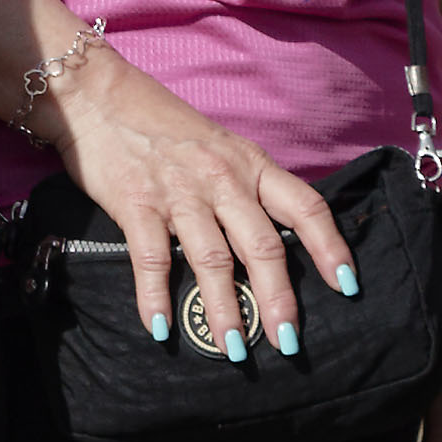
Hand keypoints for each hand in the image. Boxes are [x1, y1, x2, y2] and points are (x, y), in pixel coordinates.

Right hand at [42, 52, 354, 363]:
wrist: (95, 93)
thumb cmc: (158, 122)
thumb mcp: (217, 145)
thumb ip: (243, 186)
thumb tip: (268, 242)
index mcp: (248, 163)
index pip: (304, 206)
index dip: (330, 247)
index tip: (346, 285)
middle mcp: (220, 178)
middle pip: (262, 246)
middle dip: (278, 298)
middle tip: (286, 341)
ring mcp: (178, 190)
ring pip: (213, 259)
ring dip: (224, 309)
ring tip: (232, 348)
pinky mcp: (136, 201)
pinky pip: (152, 258)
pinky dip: (156, 296)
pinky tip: (160, 326)